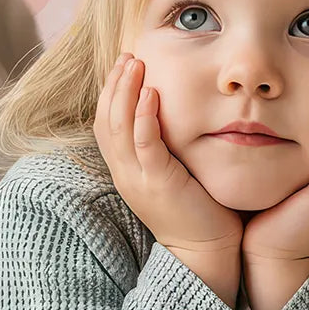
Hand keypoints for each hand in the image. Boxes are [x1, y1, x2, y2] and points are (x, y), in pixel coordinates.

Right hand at [94, 52, 243, 254]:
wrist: (203, 253)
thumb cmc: (195, 210)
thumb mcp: (171, 173)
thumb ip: (165, 146)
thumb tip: (172, 113)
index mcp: (125, 170)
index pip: (105, 123)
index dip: (110, 92)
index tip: (123, 66)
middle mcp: (124, 172)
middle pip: (105, 120)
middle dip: (114, 84)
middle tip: (127, 56)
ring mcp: (137, 178)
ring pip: (118, 127)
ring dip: (124, 92)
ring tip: (134, 64)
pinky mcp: (157, 183)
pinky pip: (143, 144)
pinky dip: (144, 116)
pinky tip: (150, 93)